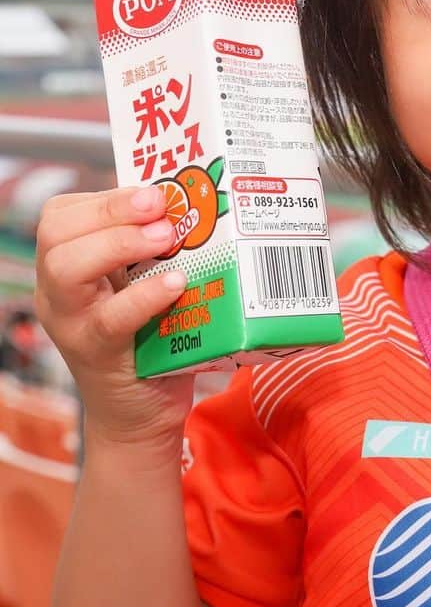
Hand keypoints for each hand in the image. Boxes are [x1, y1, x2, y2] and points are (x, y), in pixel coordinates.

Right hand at [34, 186, 195, 454]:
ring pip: (67, 270)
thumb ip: (156, 247)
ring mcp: (73, 325)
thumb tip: (198, 198)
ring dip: (120, 244)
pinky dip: (144, 296)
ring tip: (165, 238)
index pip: (62, 214)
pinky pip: (111, 320)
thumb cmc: (151, 335)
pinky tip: (176, 284)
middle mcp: (59, 292)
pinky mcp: (99, 356)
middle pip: (56, 234)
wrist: (141, 413)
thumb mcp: (145, 282)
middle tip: (160, 207)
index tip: (153, 192)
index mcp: (67, 266)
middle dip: (110, 210)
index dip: (106, 196)